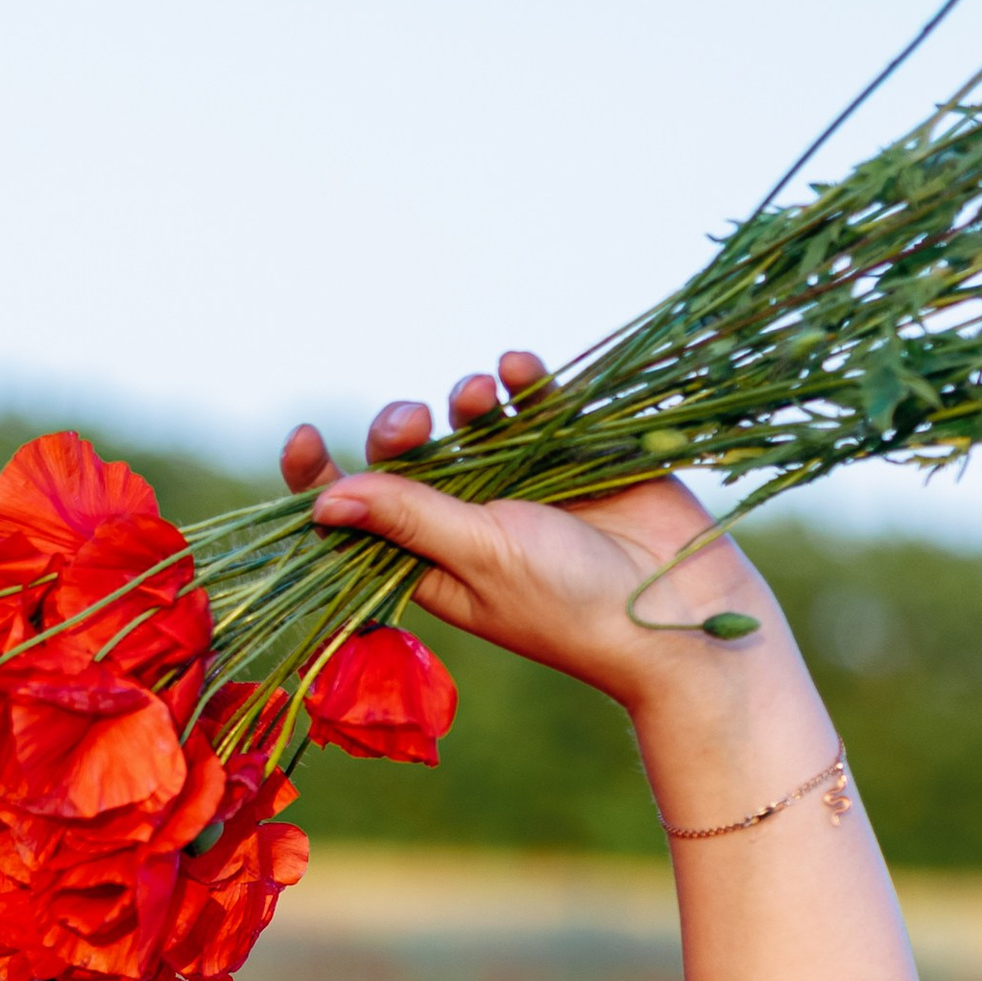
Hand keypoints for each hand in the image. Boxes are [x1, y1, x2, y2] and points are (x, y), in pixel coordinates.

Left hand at [277, 357, 807, 726]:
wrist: (680, 614)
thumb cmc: (569, 603)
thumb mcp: (478, 556)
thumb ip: (409, 518)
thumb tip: (324, 498)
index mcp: (430, 564)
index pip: (358, 518)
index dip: (320, 479)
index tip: (301, 436)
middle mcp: (469, 524)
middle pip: (409, 462)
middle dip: (401, 431)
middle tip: (414, 423)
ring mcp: (524, 489)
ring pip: (472, 428)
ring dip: (466, 401)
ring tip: (479, 391)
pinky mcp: (577, 457)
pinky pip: (537, 408)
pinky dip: (524, 382)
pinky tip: (517, 366)